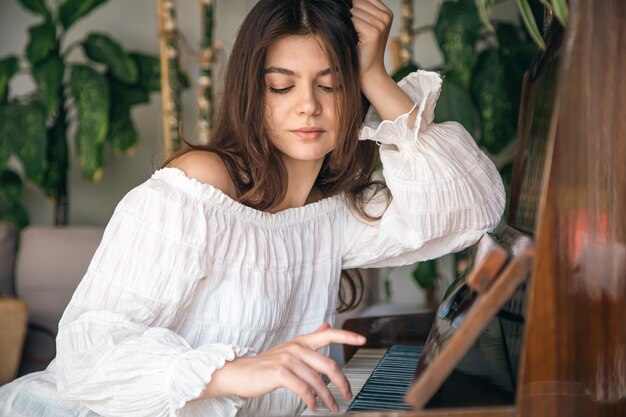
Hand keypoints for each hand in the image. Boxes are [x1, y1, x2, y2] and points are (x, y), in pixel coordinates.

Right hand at [200, 323, 366, 411]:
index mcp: (301, 341)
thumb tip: (327, 327)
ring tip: (332, 407)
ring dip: (327, 398)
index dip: (347, 336)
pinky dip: (312, 401)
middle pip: (329, 364)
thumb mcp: (289, 348)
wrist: (239, 373)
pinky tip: (314, 406)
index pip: (329, 334)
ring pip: (318, 381)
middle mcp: (296, 347)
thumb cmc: (265, 364)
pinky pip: (304, 390)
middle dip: (342, 382)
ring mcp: (288, 360)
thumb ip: (310, 339)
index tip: (363, 339)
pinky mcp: (280, 374)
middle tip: (348, 394)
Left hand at [350, 0, 393, 81]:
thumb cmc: (363, 49)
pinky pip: (354, 21)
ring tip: (356, 36)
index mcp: (386, 12)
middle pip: (359, 2)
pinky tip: (356, 40)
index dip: (354, 6)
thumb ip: (360, 9)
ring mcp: (382, 24)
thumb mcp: (366, 25)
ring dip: (350, 23)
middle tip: (355, 32)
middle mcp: (386, 16)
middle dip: (351, 15)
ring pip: (355, 11)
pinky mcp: (374, 32)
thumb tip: (346, 2)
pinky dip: (350, 29)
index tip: (354, 22)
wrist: (369, 71)